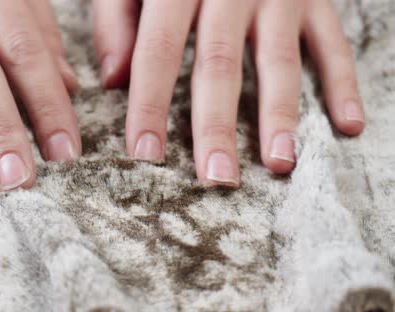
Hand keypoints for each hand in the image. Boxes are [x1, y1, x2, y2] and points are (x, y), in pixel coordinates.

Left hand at [93, 0, 364, 185]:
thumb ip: (116, 20)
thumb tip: (114, 81)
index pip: (159, 51)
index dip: (149, 104)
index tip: (144, 155)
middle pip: (220, 65)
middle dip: (217, 125)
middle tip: (216, 178)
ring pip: (279, 61)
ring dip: (281, 115)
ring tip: (279, 163)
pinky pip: (332, 43)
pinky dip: (342, 84)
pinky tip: (348, 125)